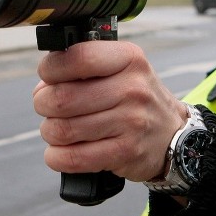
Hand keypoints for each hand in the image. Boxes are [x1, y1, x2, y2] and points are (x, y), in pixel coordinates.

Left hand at [33, 41, 186, 181]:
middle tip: (49, 107)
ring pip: (62, 130)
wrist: (172, 134)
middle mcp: (133, 89)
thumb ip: (82, 69)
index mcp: (129, 59)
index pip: (79, 57)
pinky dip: (57, 157)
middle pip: (62, 98)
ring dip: (50, 132)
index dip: (52, 68)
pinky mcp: (126, 152)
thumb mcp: (121, 69)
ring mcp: (131, 122)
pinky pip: (73, 158)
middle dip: (44, 104)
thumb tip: (42, 89)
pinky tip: (61, 151)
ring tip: (59, 129)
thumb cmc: (134, 98)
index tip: (49, 75)